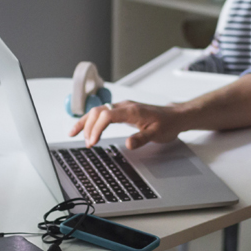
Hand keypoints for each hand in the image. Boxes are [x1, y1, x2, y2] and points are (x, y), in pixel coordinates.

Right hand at [68, 100, 183, 148]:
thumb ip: (142, 138)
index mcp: (131, 110)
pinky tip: (85, 128)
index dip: (97, 128)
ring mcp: (123, 107)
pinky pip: (103, 113)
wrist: (175, 116)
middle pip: (98, 112)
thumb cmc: (167, 124)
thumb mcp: (157, 134)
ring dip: (86, 122)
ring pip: (98, 111)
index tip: (93, 142)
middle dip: (88, 127)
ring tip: (74, 134)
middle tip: (87, 144)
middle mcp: (125, 106)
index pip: (107, 115)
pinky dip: (92, 120)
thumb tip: (129, 144)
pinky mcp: (123, 111)